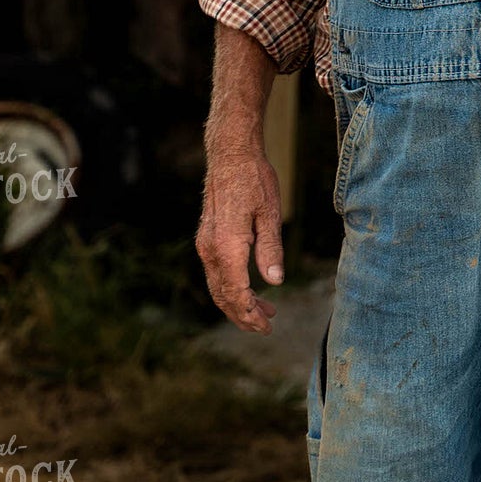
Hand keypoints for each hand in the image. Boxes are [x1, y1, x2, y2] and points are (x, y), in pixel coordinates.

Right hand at [195, 146, 284, 332]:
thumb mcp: (269, 214)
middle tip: (265, 327)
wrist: (230, 154)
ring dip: (238, 303)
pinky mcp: (207, 238)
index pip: (237, 294)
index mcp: (227, 247)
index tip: (266, 327)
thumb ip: (271, 249)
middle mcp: (210, 249)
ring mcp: (206, 244)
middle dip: (243, 316)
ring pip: (218, 286)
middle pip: (223, 296)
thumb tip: (275, 281)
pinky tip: (249, 288)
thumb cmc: (253, 180)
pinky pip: (216, 273)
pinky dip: (231, 287)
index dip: (250, 314)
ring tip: (264, 310)